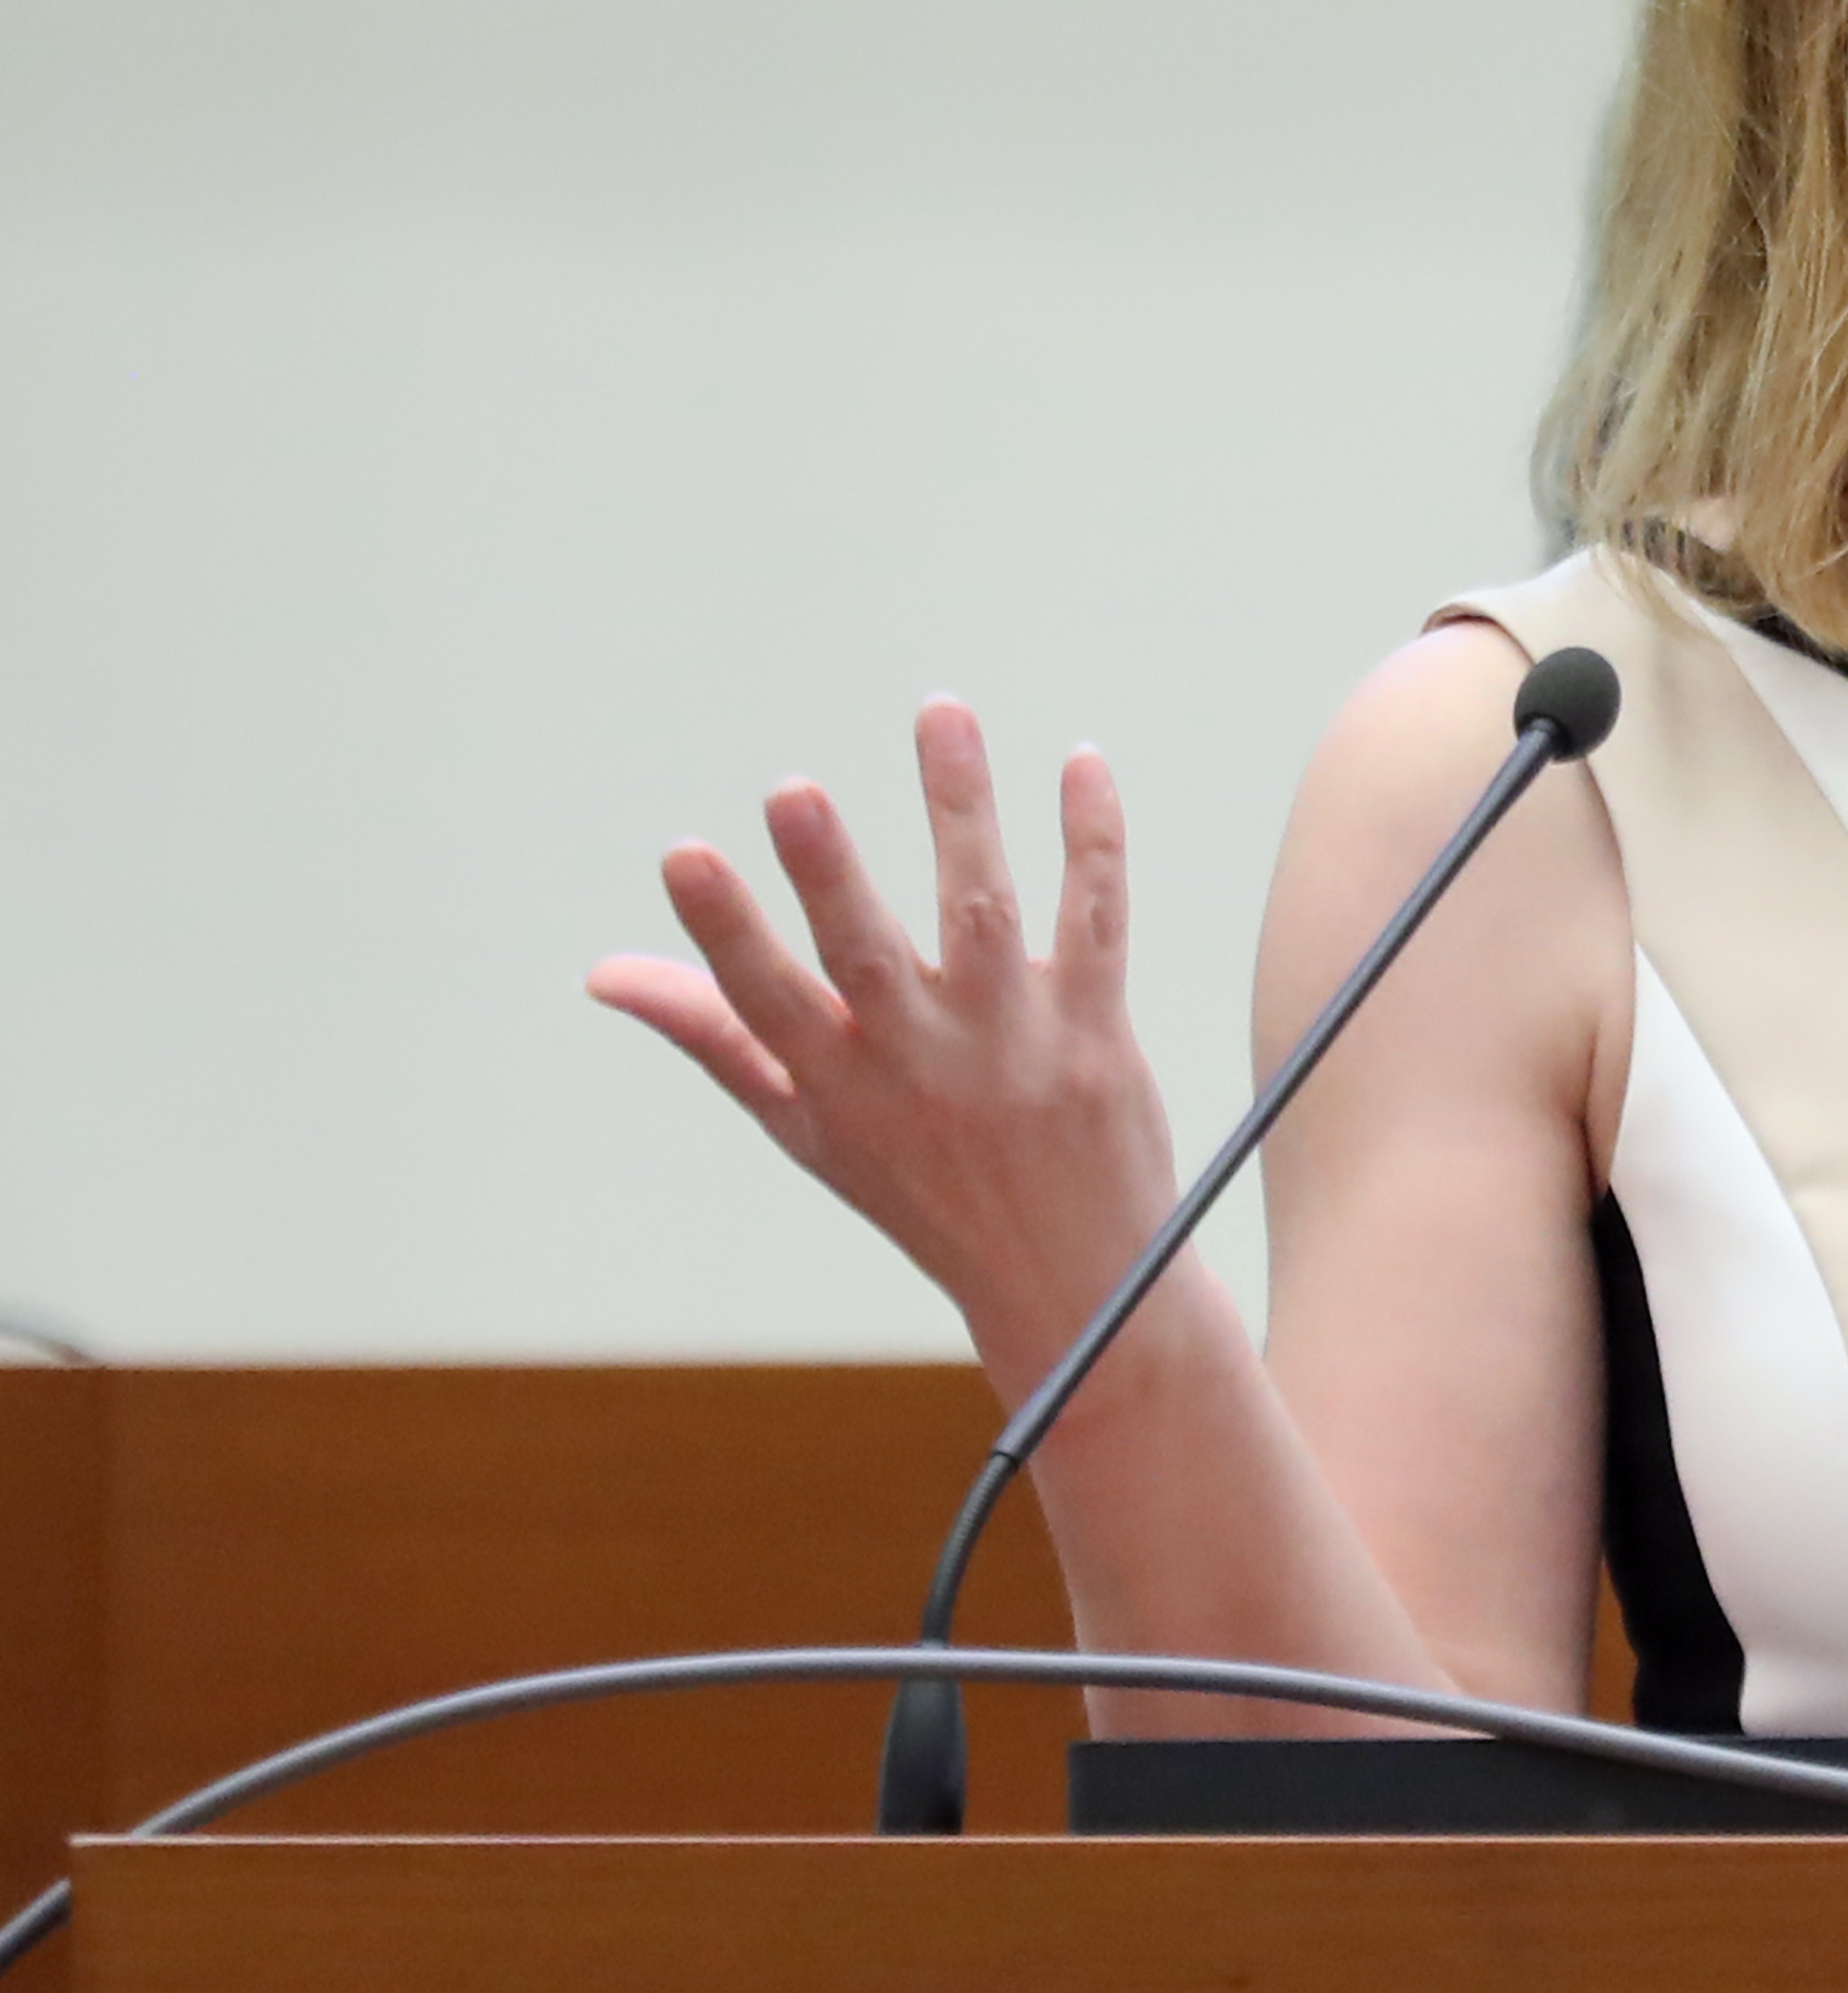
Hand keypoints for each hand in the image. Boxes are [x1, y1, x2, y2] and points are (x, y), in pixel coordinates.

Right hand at [586, 702, 1182, 1369]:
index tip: (684, 855)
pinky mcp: (1097, 1035)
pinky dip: (1092, 842)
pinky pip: (1095, 923)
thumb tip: (605, 972)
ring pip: (983, 912)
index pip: (762, 1001)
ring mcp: (1013, 1047)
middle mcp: (919, 1063)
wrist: (1067, 1277)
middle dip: (829, 875)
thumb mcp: (804, 1126)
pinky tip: (1081, 764)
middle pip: (868, 955)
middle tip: (793, 791)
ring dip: (961, 811)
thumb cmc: (919, 1186)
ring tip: (939, 715)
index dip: (723, 930)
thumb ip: (713, 1035)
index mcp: (836, 1086)